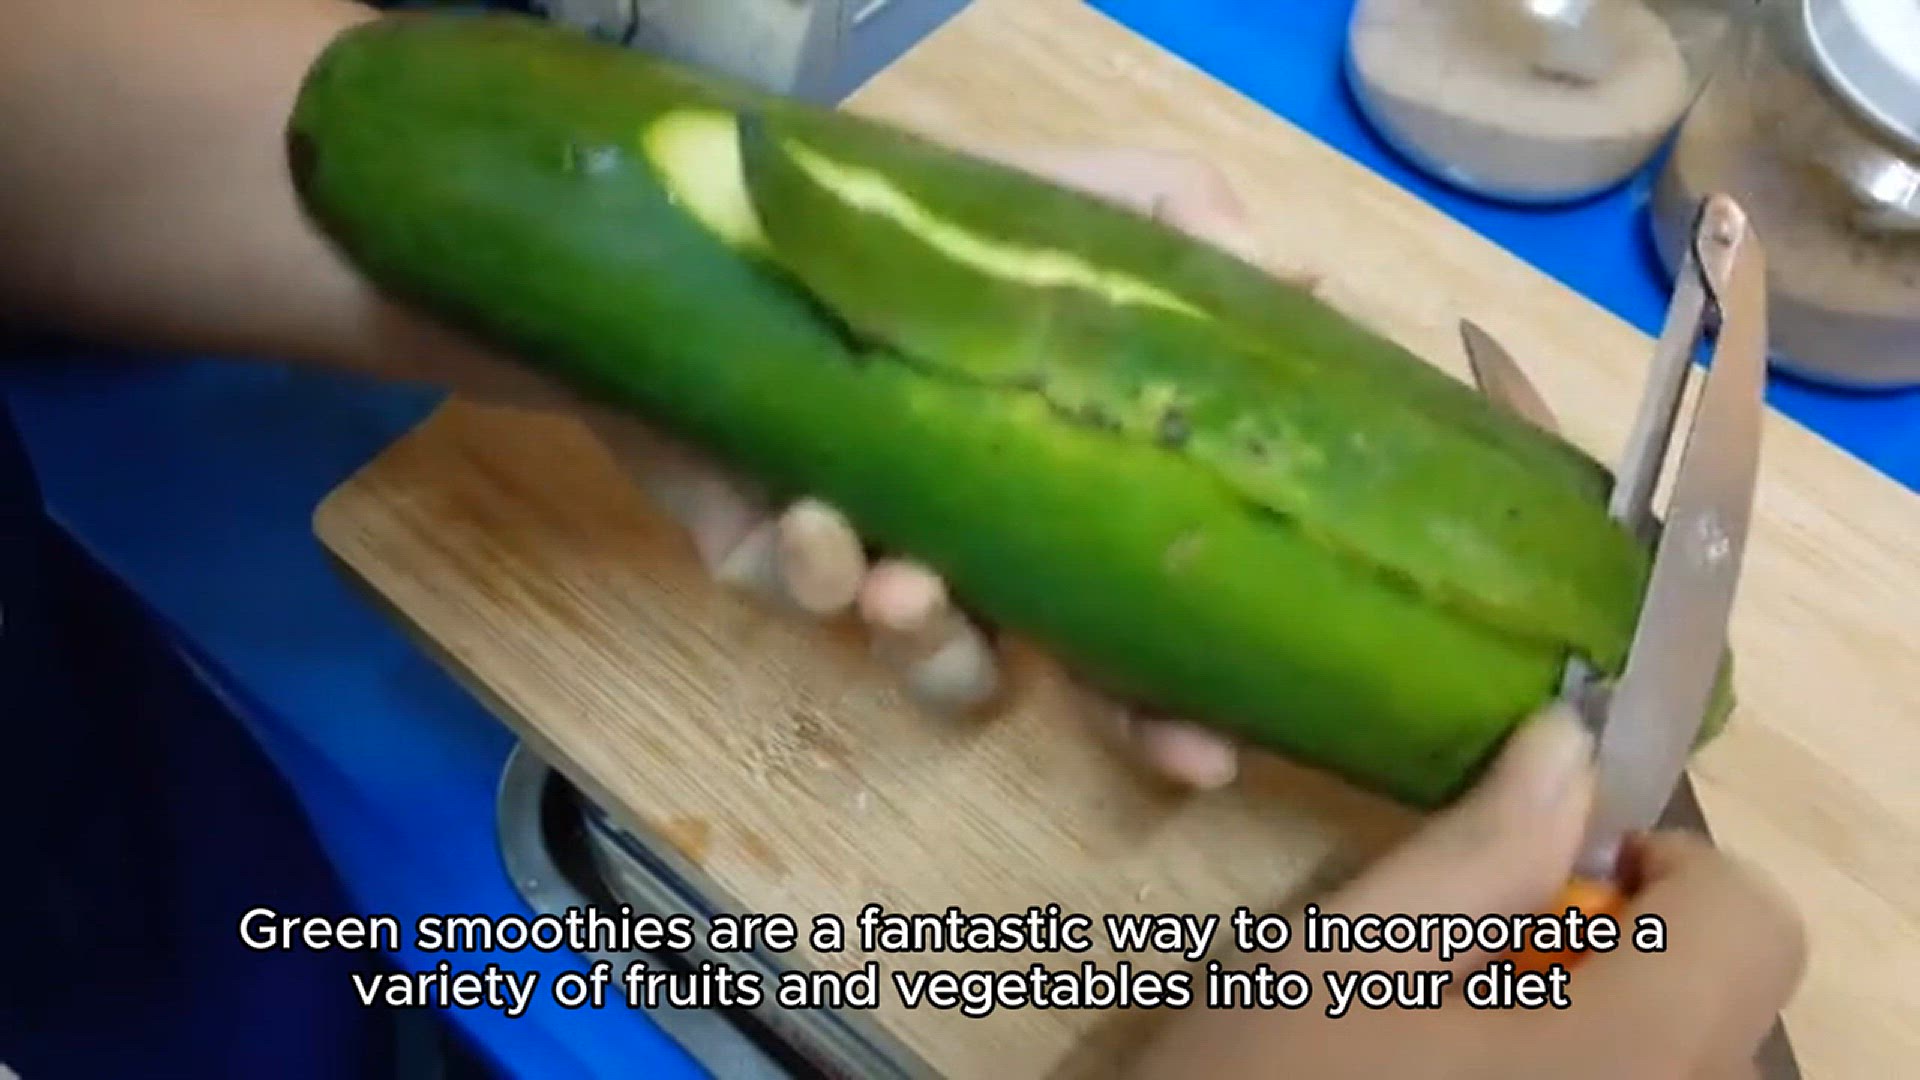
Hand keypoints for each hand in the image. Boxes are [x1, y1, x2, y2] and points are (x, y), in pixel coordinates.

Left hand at [578, 145, 1269, 789]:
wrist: (736, 220)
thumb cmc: (916, 232)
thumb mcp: (1052, 207)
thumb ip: (1166, 222)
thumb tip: (1304, 274)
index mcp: (1058, 498)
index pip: (1142, 622)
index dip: (1179, 699)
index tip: (1221, 749)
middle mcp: (985, 550)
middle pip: (1069, 678)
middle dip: (1116, 722)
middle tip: (1162, 746)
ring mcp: (881, 561)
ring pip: (932, 658)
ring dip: (932, 634)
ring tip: (908, 582)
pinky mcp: (769, 555)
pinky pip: (802, 596)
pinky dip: (816, 562)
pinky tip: (818, 511)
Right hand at [1123, 707, 1808, 1078]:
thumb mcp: (1345, 956)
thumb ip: (1477, 853)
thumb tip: (1569, 749)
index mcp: (1626, 1052)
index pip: (1751, 922)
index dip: (1662, 866)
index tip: (1546, 870)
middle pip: (1720, 997)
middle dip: (1616, 946)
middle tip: (1476, 951)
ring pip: (1676, 1054)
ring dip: (1594, 1010)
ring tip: (1457, 1023)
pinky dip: (1575, 1062)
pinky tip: (1458, 1071)